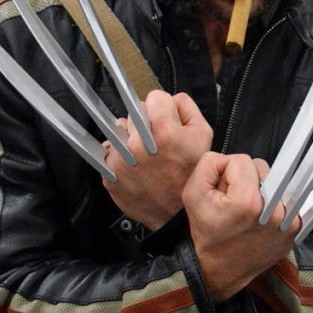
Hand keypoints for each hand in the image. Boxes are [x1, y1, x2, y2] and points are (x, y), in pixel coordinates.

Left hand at [102, 90, 212, 229]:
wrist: (175, 216)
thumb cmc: (190, 175)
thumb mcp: (204, 136)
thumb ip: (187, 107)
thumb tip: (170, 98)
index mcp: (163, 130)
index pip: (154, 97)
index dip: (162, 107)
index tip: (165, 120)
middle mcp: (138, 143)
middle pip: (134, 111)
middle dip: (145, 121)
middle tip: (156, 140)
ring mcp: (120, 159)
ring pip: (119, 128)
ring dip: (129, 136)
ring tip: (144, 154)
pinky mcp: (108, 174)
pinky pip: (108, 150)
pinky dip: (118, 154)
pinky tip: (133, 165)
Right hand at [182, 152, 300, 301]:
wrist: (218, 270)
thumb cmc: (206, 232)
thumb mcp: (193, 194)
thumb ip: (209, 164)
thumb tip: (229, 159)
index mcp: (248, 201)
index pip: (242, 160)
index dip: (227, 173)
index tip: (223, 192)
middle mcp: (273, 211)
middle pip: (263, 168)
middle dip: (246, 179)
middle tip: (234, 202)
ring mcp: (288, 222)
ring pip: (276, 181)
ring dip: (262, 190)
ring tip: (248, 211)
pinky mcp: (296, 229)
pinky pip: (287, 198)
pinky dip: (275, 203)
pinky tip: (262, 216)